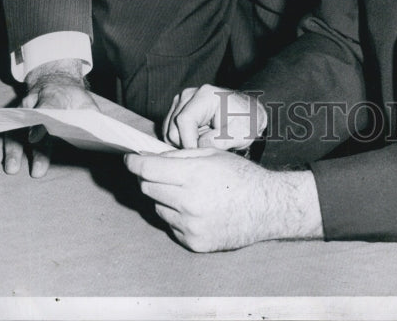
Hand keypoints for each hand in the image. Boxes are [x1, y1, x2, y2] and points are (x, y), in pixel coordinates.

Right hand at [0, 59, 96, 177]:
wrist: (58, 82)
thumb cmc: (74, 98)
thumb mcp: (86, 103)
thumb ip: (89, 117)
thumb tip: (96, 134)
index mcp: (54, 96)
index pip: (47, 108)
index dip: (40, 125)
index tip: (34, 139)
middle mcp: (34, 103)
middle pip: (25, 123)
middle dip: (23, 145)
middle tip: (24, 167)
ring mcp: (22, 111)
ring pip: (12, 129)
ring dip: (9, 149)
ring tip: (11, 168)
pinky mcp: (14, 120)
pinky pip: (2, 131)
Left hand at [124, 148, 322, 251]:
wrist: (266, 208)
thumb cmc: (241, 176)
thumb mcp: (213, 155)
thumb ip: (178, 157)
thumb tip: (150, 158)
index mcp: (193, 176)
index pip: (148, 170)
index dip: (135, 163)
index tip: (129, 160)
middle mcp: (188, 203)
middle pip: (149, 188)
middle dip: (151, 178)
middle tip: (164, 173)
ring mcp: (190, 226)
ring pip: (158, 207)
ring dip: (166, 198)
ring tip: (190, 193)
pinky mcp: (193, 242)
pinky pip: (172, 226)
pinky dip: (178, 217)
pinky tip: (199, 210)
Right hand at [162, 84, 266, 150]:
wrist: (248, 115)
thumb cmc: (246, 123)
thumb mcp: (239, 134)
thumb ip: (219, 141)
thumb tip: (198, 146)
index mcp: (206, 95)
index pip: (184, 121)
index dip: (189, 143)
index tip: (201, 155)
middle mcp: (189, 94)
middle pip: (173, 129)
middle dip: (187, 145)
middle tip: (206, 150)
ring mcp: (181, 101)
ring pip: (169, 133)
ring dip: (183, 144)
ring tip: (204, 143)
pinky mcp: (177, 109)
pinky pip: (170, 132)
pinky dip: (181, 141)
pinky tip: (197, 140)